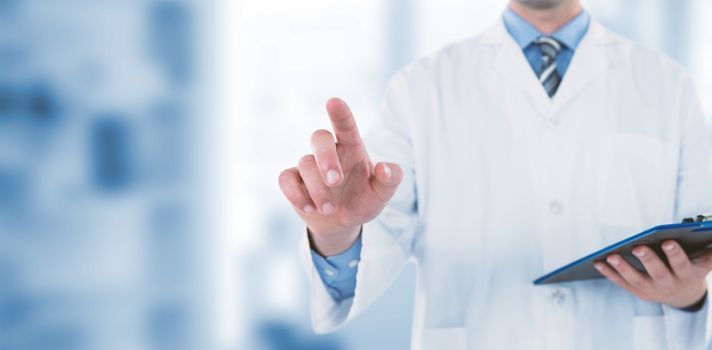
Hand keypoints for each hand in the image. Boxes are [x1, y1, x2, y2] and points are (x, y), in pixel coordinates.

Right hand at [278, 98, 402, 255]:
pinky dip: (295, 194)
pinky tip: (309, 208)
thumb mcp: (381, 194)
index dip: (340, 114)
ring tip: (329, 209)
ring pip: (304, 163)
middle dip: (325, 158)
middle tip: (335, 181)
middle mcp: (329, 152)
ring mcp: (309, 165)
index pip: (346, 126)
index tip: (333, 102)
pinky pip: (285, 179)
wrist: (342, 222)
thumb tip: (384, 168)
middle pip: (319, 138)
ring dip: (317, 189)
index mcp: (351, 148)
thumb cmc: (363, 200)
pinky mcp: (294, 180)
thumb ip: (390, 180)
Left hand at [594, 240, 711, 307]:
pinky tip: (598, 263)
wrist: (684, 295)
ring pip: (637, 280)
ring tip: (611, 256)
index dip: (675, 254)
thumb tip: (706, 230)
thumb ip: (706, 248)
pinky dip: (610, 274)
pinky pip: (622, 283)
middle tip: (638, 247)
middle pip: (659, 273)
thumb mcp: (703, 259)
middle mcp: (670, 284)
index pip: (682, 264)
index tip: (667, 241)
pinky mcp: (639, 292)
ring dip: (623, 268)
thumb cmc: (692, 267)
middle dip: (648, 260)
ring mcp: (653, 290)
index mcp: (688, 274)